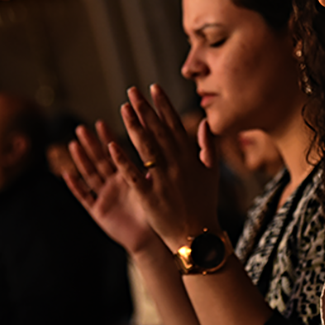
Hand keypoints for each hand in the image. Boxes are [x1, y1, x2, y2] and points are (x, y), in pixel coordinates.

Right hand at [65, 120, 157, 255]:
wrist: (152, 239)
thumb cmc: (157, 212)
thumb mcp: (154, 186)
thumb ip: (153, 167)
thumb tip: (163, 143)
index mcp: (127, 176)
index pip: (116, 153)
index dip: (108, 139)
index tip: (102, 122)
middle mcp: (114, 184)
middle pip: (100, 160)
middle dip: (90, 144)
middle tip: (81, 128)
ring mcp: (105, 196)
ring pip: (90, 174)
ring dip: (81, 160)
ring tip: (73, 144)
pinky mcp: (98, 211)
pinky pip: (85, 197)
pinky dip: (76, 185)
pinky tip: (67, 173)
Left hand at [109, 84, 219, 251]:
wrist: (199, 237)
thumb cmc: (205, 203)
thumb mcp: (212, 173)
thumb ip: (209, 146)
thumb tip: (206, 121)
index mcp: (190, 157)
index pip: (174, 125)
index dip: (163, 105)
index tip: (154, 88)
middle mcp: (177, 165)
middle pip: (158, 131)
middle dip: (145, 109)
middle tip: (133, 91)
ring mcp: (162, 180)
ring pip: (146, 148)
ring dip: (134, 127)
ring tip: (123, 109)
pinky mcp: (149, 196)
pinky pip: (133, 175)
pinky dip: (123, 160)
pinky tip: (112, 145)